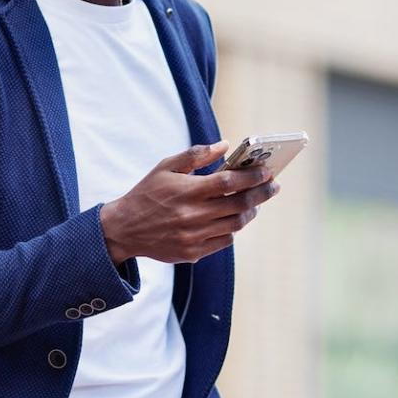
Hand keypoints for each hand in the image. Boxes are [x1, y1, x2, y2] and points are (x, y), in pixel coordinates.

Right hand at [99, 140, 279, 264]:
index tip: (267, 172)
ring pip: (235, 224)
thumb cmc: (147, 194)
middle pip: (239, 205)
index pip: (229, 182)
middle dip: (261, 194)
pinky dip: (232, 229)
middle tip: (273, 187)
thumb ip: (195, 155)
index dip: (252, 177)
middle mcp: (192, 216)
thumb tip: (224, 145)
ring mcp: (194, 237)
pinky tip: (231, 219)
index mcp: (187, 191)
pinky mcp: (193, 252)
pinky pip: (224, 241)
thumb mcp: (165, 167)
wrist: (124, 229)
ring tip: (254, 203)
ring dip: (250, 212)